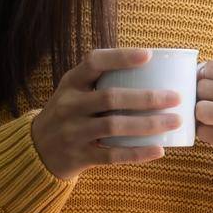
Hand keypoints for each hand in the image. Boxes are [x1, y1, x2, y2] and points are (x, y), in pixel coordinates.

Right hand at [29, 48, 183, 179]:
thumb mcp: (74, 91)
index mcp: (71, 83)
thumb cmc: (69, 113)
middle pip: (111, 98)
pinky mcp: (79, 156)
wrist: (36, 150)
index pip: (94, 62)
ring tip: (175, 121)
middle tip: (176, 97)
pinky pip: (112, 155)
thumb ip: (102, 79)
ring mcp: (73, 132)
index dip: (121, 57)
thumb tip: (154, 65)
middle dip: (147, 98)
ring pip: (114, 126)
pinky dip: (137, 153)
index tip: (149, 55)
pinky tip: (159, 149)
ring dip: (148, 124)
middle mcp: (69, 105)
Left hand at [194, 59, 212, 171]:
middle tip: (208, 102)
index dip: (201, 76)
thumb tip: (194, 72)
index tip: (204, 84)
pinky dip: (205, 132)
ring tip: (209, 116)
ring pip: (202, 110)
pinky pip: (207, 133)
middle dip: (199, 96)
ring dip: (200, 115)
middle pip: (204, 88)